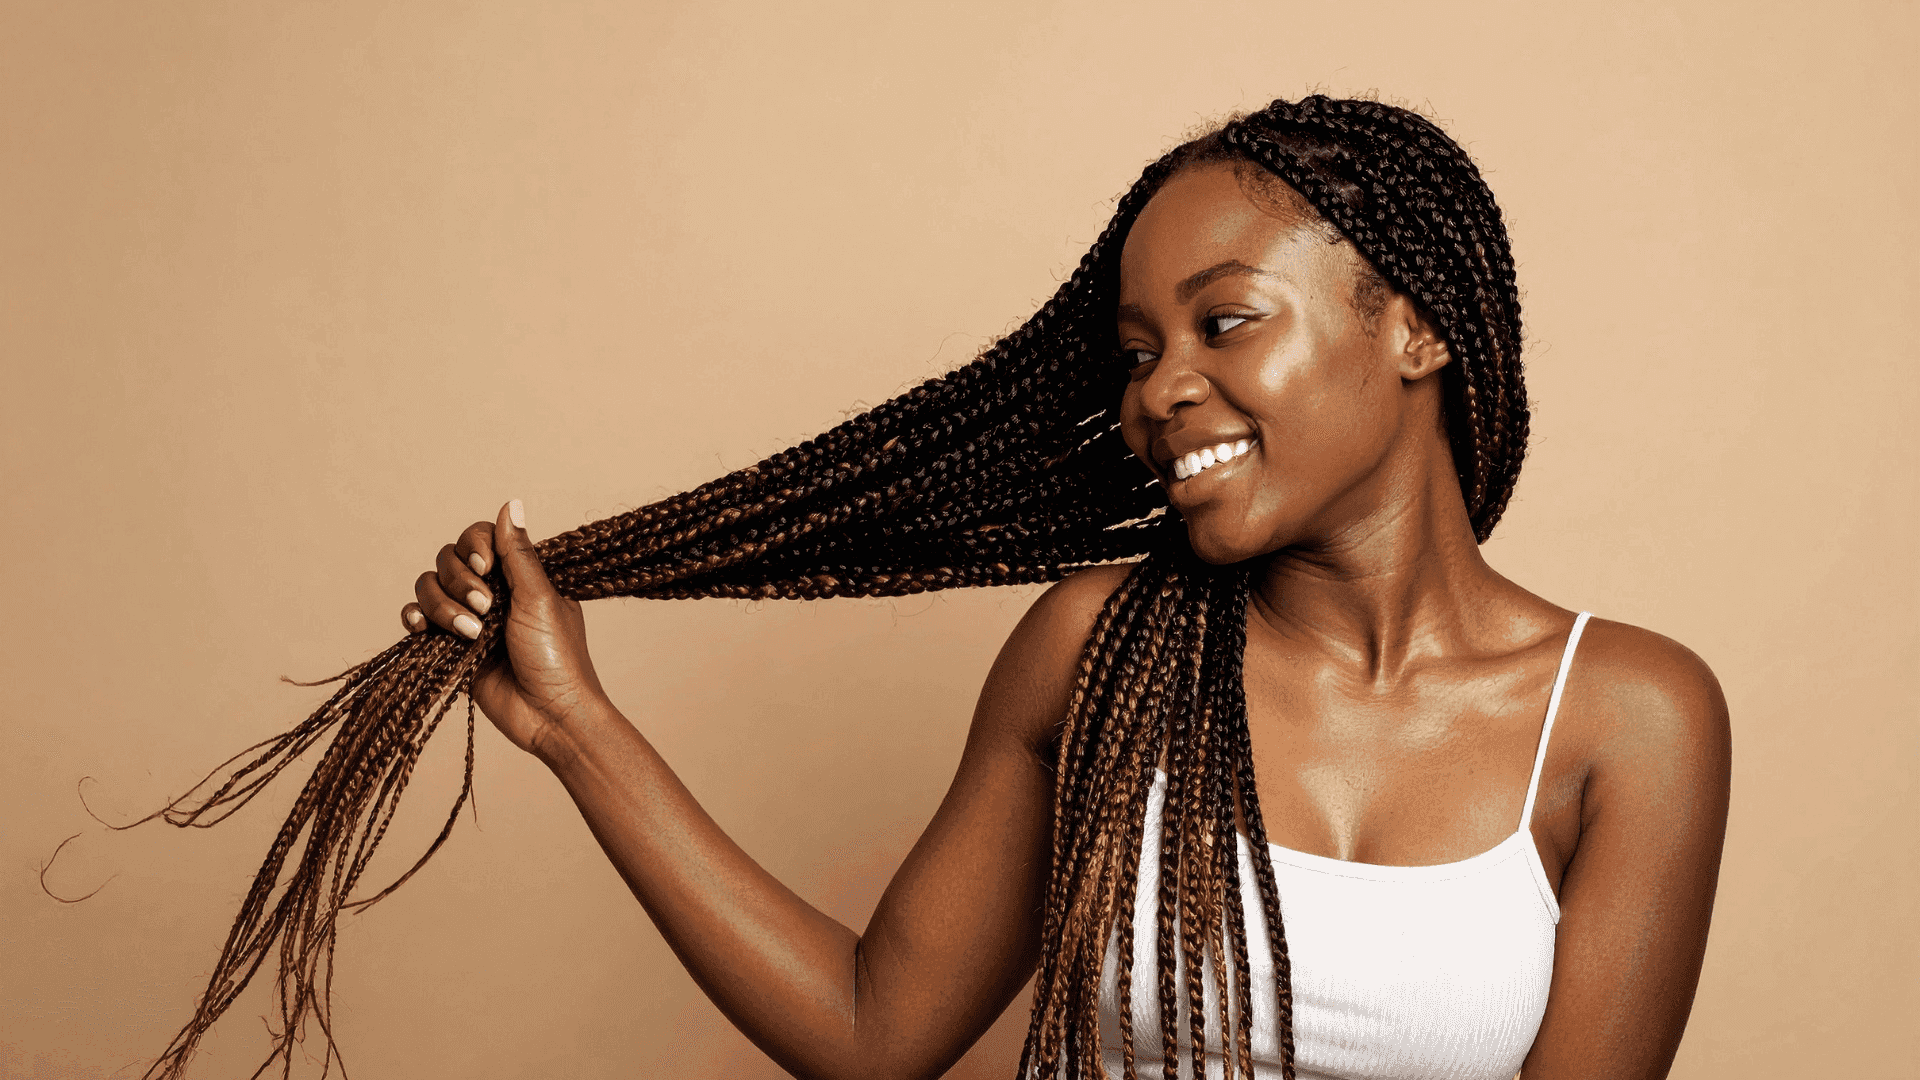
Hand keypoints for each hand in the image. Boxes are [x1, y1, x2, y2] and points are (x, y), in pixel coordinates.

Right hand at [401, 500, 608, 759]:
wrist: (549, 714)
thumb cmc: (557, 657)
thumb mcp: (540, 598)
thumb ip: (518, 553)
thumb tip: (511, 503)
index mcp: (519, 574)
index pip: (481, 537)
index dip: (475, 546)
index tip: (486, 568)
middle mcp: (491, 590)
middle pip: (449, 559)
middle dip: (460, 582)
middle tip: (486, 609)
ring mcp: (468, 617)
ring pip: (429, 587)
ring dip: (442, 605)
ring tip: (471, 633)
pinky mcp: (449, 645)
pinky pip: (417, 618)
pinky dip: (415, 618)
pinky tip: (423, 629)